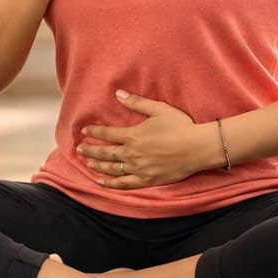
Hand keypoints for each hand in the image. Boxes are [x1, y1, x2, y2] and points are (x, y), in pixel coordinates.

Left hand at [77, 89, 213, 188]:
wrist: (198, 148)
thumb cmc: (180, 126)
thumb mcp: (159, 109)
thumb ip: (137, 103)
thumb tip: (118, 94)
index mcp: (133, 136)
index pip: (107, 134)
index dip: (94, 132)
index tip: (84, 131)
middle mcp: (132, 154)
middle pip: (105, 153)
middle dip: (90, 151)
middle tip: (80, 149)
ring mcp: (139, 169)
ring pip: (112, 169)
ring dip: (97, 166)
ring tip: (88, 164)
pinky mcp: (147, 181)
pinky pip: (124, 184)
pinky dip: (110, 184)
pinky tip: (101, 183)